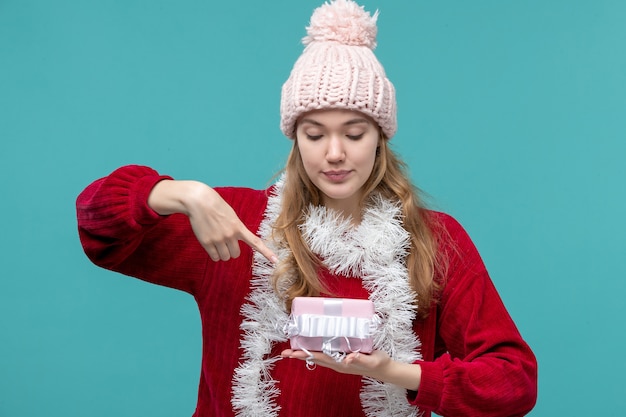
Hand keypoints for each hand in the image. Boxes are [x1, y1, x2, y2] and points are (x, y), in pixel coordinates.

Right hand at [148, 180, 277, 262]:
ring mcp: (218, 239)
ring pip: (225, 257)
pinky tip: (210, 244)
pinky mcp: (207, 243)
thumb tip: (233, 244)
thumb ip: (236, 229)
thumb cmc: (216, 207)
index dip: (266, 252)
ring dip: (222, 253)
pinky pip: (214, 257)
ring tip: (216, 240)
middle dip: (231, 250)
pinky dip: (214, 254)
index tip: (275, 261)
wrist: (199, 201)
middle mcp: (230, 235)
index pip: (255, 242)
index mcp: (239, 227)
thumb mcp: (231, 216)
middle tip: (224, 240)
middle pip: (235, 254)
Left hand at [280, 348, 420, 390]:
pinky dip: (316, 350)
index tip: (293, 353)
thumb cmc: (378, 363)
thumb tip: (347, 359)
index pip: (320, 358)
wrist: (384, 368)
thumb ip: (360, 359)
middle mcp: (337, 363)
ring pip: (318, 356)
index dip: (306, 355)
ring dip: (305, 354)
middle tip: (284, 353)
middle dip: (300, 356)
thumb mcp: (371, 360)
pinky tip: (311, 347)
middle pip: (315, 358)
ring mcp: (339, 361)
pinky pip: (326, 354)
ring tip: (292, 351)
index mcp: (341, 363)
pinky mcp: (343, 356)